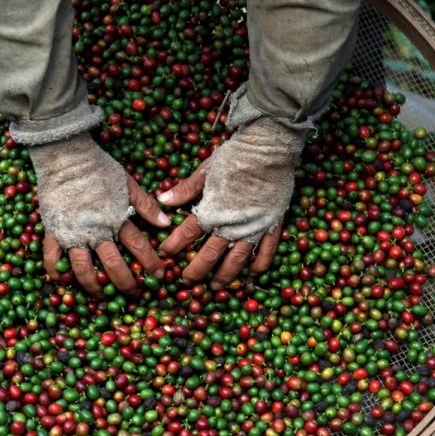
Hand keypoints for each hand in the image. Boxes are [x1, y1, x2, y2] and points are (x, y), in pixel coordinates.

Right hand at [31, 133, 167, 296]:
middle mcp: (95, 231)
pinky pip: (52, 258)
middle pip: (114, 265)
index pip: (139, 247)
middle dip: (126, 283)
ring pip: (84, 269)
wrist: (65, 156)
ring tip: (101, 295)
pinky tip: (63, 281)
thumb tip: (166, 224)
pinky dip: (57, 272)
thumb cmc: (98, 167)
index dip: (151, 263)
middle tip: (134, 293)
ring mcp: (72, 234)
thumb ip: (146, 206)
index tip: (159, 275)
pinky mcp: (53, 231)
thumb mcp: (128, 183)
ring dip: (94, 286)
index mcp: (116, 219)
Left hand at [157, 118, 305, 288]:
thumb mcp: (205, 170)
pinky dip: (260, 265)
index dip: (174, 245)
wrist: (268, 148)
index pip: (187, 233)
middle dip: (196, 270)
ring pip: (237, 259)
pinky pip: (266, 251)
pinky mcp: (272, 224)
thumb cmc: (234, 156)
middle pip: (210, 254)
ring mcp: (254, 227)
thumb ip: (185, 189)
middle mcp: (232, 224)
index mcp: (212, 210)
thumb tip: (161, 201)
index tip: (165, 254)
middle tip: (187, 281)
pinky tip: (252, 274)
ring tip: (216, 287)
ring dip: (225, 275)